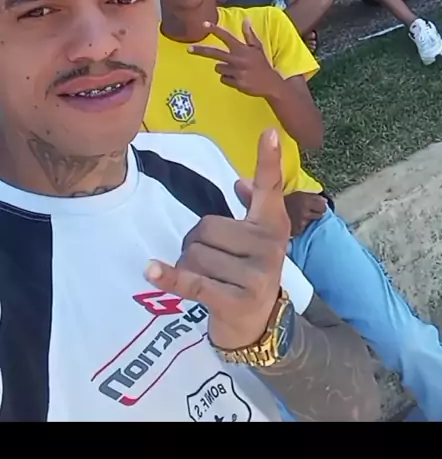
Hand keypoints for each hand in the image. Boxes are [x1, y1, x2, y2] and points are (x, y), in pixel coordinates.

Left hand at [145, 129, 289, 350]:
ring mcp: (255, 275)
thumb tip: (243, 181)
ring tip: (209, 281)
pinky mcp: (234, 300)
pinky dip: (168, 276)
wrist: (259, 326)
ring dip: (188, 267)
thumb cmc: (249, 274)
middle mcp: (268, 247)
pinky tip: (151, 270)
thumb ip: (252, 209)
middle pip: (205, 226)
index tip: (269, 131)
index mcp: (272, 227)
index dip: (268, 160)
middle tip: (213, 264)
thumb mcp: (257, 241)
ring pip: (193, 254)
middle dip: (197, 244)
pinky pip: (191, 280)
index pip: (269, 189)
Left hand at [189, 17, 281, 96]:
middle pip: (214, 53)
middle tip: (189, 49)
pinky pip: (223, 79)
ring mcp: (236, 72)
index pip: (226, 36)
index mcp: (242, 49)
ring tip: (237, 70)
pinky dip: (228, 79)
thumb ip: (249, 35)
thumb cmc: (262, 64)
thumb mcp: (257, 48)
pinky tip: (239, 79)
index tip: (204, 24)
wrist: (271, 84)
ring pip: (218, 68)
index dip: (215, 29)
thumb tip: (245, 20)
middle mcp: (238, 59)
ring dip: (223, 69)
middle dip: (200, 50)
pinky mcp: (236, 83)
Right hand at [284, 191, 326, 236]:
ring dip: (307, 220)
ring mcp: (301, 223)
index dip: (321, 207)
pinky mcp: (297, 231)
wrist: (270, 211)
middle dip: (315, 213)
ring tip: (299, 216)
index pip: (323, 207)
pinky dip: (301, 226)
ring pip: (311, 221)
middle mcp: (304, 212)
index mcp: (306, 201)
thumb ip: (313, 197)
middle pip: (319, 215)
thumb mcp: (299, 195)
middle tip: (308, 212)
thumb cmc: (287, 201)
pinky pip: (304, 228)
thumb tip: (325, 201)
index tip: (317, 207)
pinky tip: (295, 222)